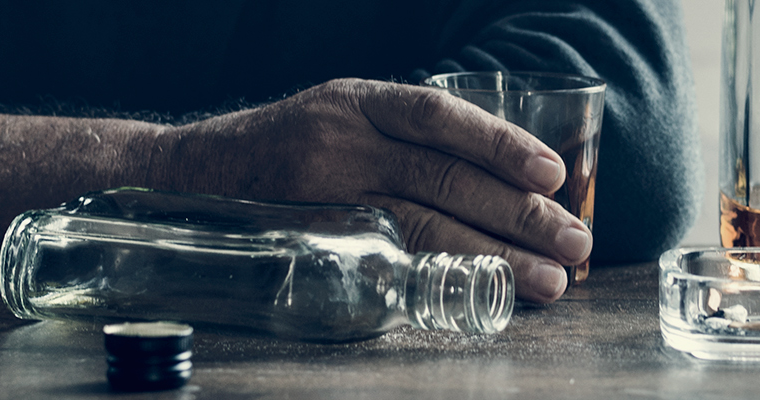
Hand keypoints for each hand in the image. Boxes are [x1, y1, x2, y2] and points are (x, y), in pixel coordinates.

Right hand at [159, 78, 589, 302]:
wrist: (186, 174)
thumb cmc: (283, 151)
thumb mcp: (340, 119)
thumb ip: (402, 140)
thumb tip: (497, 180)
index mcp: (358, 100)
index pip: (439, 115)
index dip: (500, 143)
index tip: (552, 175)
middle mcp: (342, 137)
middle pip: (443, 175)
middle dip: (518, 213)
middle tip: (572, 243)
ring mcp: (322, 189)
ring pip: (423, 221)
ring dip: (495, 254)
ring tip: (546, 281)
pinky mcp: (311, 234)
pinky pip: (385, 256)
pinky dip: (442, 272)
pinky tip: (484, 289)